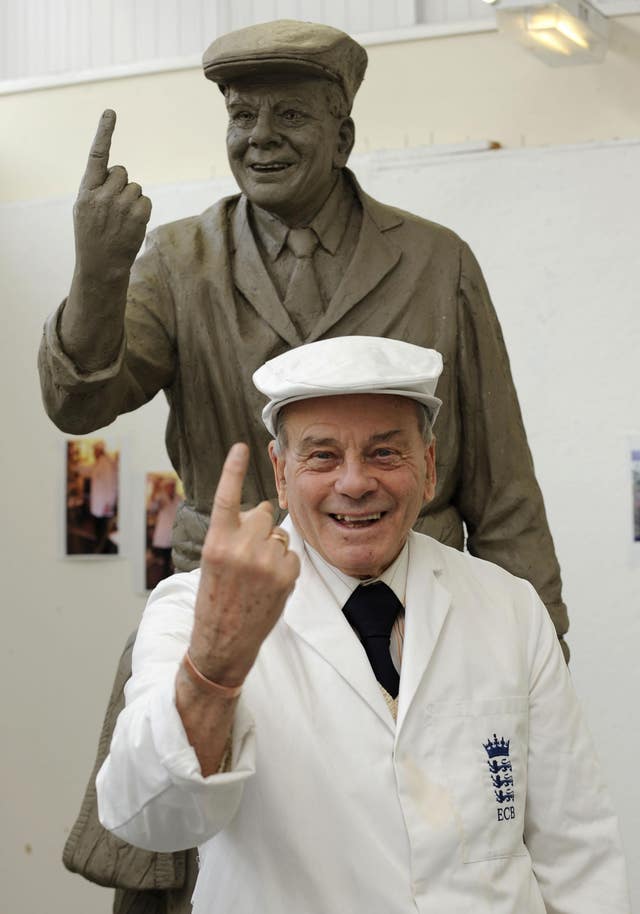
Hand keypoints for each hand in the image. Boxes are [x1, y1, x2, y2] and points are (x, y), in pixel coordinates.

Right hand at [73, 109, 151, 280]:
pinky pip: (145, 199)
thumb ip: (97, 187)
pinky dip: (141, 209)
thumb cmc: (92, 233)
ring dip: (131, 200)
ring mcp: (121, 205)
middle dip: (120, 185)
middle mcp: (102, 194)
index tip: (110, 112)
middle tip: (113, 207)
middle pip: (122, 172)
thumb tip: (119, 173)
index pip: (97, 156)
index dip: (104, 133)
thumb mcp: (85, 208)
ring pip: (135, 187)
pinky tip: (131, 224)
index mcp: (86, 190)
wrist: (101, 265)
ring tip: (121, 219)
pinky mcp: (138, 215)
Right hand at [189, 443, 299, 686]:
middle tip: (249, 554)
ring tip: (257, 576)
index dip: (233, 469)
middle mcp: (240, 547)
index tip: (242, 446)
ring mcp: (264, 561)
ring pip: (280, 535)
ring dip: (274, 548)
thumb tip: (260, 513)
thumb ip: (233, 533)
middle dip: (261, 527)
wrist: (223, 642)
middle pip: (263, 513)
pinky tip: (270, 586)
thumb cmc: (215, 600)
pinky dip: (285, 567)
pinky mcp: (285, 575)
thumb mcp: (213, 562)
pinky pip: (292, 555)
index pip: (226, 496)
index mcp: (216, 541)